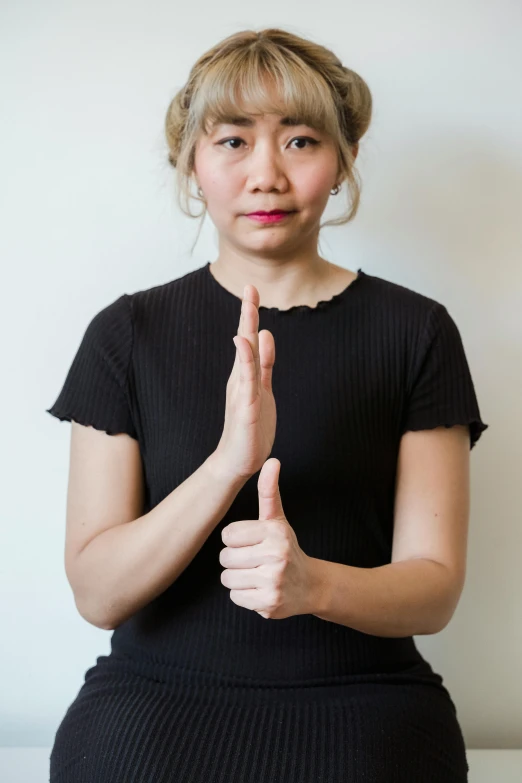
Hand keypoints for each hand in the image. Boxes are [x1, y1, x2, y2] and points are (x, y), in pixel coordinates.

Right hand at [213, 283, 276, 480]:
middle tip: (250, 287)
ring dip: (247, 332)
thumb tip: (266, 333)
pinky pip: (247, 381)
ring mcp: (242, 391)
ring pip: (246, 357)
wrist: (238, 459)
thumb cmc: (251, 424)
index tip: (252, 289)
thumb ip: (264, 362)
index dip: (251, 314)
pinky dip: (246, 361)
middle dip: (248, 313)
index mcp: (246, 372)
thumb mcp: (262, 387)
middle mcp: (241, 377)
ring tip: (248, 308)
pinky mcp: (246, 408)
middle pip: (246, 340)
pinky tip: (243, 344)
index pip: (251, 338)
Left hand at [219, 458, 315, 618]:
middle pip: (225, 558)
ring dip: (238, 578)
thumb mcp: (277, 519)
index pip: (227, 535)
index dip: (235, 540)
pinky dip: (244, 595)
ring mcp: (274, 581)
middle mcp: (276, 555)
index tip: (251, 543)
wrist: (311, 585)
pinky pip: (235, 597)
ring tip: (257, 574)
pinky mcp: (269, 603)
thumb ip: (269, 491)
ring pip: (227, 578)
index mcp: (275, 532)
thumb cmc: (286, 548)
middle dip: (235, 560)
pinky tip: (260, 589)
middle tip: (255, 561)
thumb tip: (272, 460)